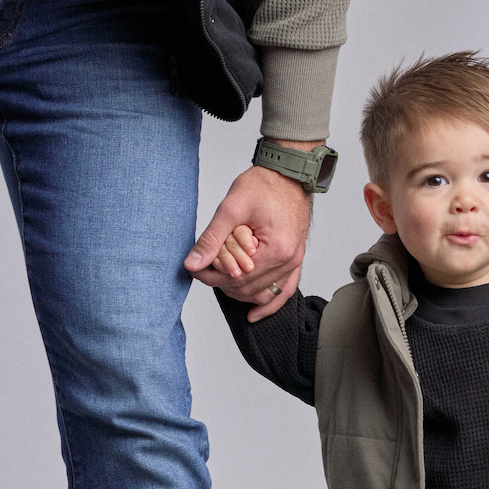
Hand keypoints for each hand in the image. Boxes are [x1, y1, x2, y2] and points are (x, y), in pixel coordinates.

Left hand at [184, 158, 312, 320]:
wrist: (288, 174)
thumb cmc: (264, 185)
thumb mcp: (231, 208)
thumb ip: (211, 239)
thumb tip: (193, 263)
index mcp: (275, 249)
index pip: (236, 278)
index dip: (211, 277)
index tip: (196, 269)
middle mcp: (289, 260)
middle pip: (248, 288)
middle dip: (223, 283)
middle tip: (204, 271)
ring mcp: (295, 262)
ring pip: (263, 293)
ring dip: (240, 292)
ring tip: (221, 281)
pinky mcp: (296, 260)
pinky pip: (285, 290)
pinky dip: (269, 304)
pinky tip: (255, 314)